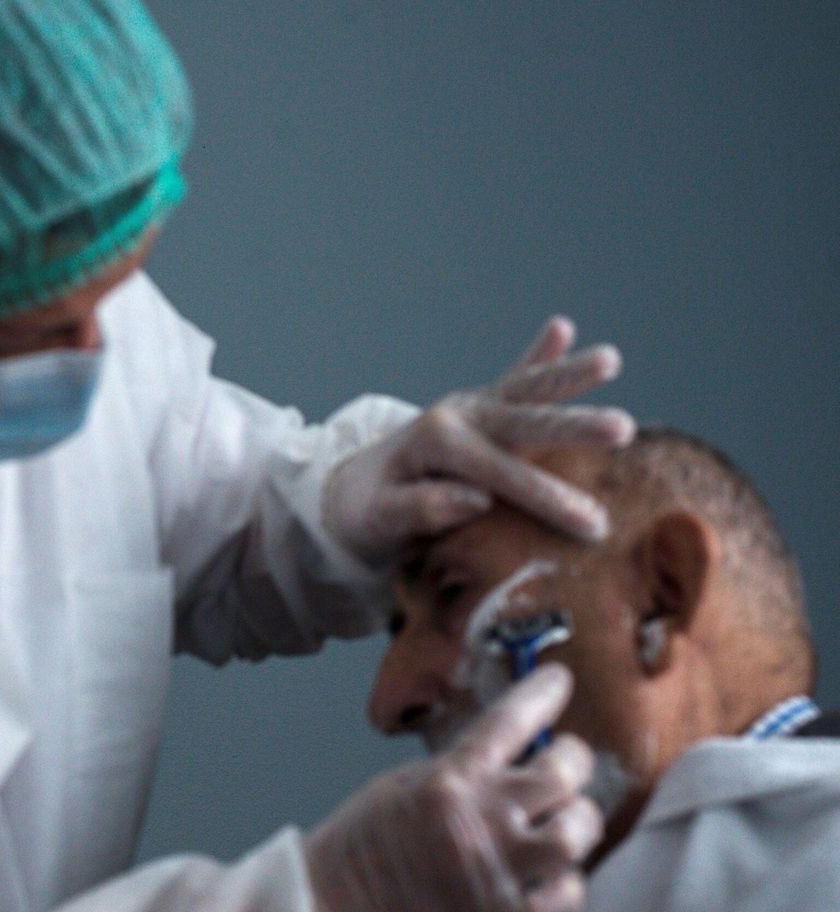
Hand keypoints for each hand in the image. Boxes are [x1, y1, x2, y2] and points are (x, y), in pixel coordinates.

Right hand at [304, 664, 602, 911]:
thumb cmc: (359, 846)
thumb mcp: (401, 783)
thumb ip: (458, 770)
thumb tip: (508, 756)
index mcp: (450, 780)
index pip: (512, 719)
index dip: (543, 693)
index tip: (558, 682)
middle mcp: (481, 820)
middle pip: (563, 774)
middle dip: (572, 761)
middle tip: (566, 763)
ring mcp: (497, 872)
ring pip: (576, 833)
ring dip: (578, 822)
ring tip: (566, 821)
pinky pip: (568, 898)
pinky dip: (567, 884)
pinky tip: (551, 876)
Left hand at [322, 318, 635, 568]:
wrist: (348, 492)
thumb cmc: (367, 514)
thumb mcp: (381, 521)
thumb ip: (421, 509)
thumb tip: (473, 500)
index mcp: (435, 444)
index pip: (500, 474)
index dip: (546, 499)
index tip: (591, 523)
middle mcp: (456, 416)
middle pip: (523, 422)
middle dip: (573, 427)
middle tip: (623, 428)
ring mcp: (470, 408)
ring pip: (525, 390)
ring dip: (566, 375)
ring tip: (609, 359)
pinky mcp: (478, 408)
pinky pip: (511, 379)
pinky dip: (538, 355)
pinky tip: (561, 327)